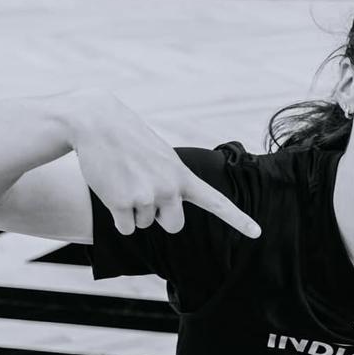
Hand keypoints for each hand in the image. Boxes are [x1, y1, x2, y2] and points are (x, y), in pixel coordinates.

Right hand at [72, 91, 259, 239]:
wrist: (96, 121)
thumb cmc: (129, 140)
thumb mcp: (161, 157)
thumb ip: (173, 182)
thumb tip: (167, 213)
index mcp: (183, 176)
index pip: (217, 203)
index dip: (238, 220)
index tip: (257, 233)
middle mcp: (170, 189)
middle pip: (173, 225)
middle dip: (159, 216)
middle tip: (142, 190)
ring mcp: (146, 197)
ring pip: (144, 225)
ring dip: (132, 209)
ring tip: (123, 179)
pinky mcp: (121, 204)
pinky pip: (126, 228)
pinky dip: (118, 217)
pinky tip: (111, 189)